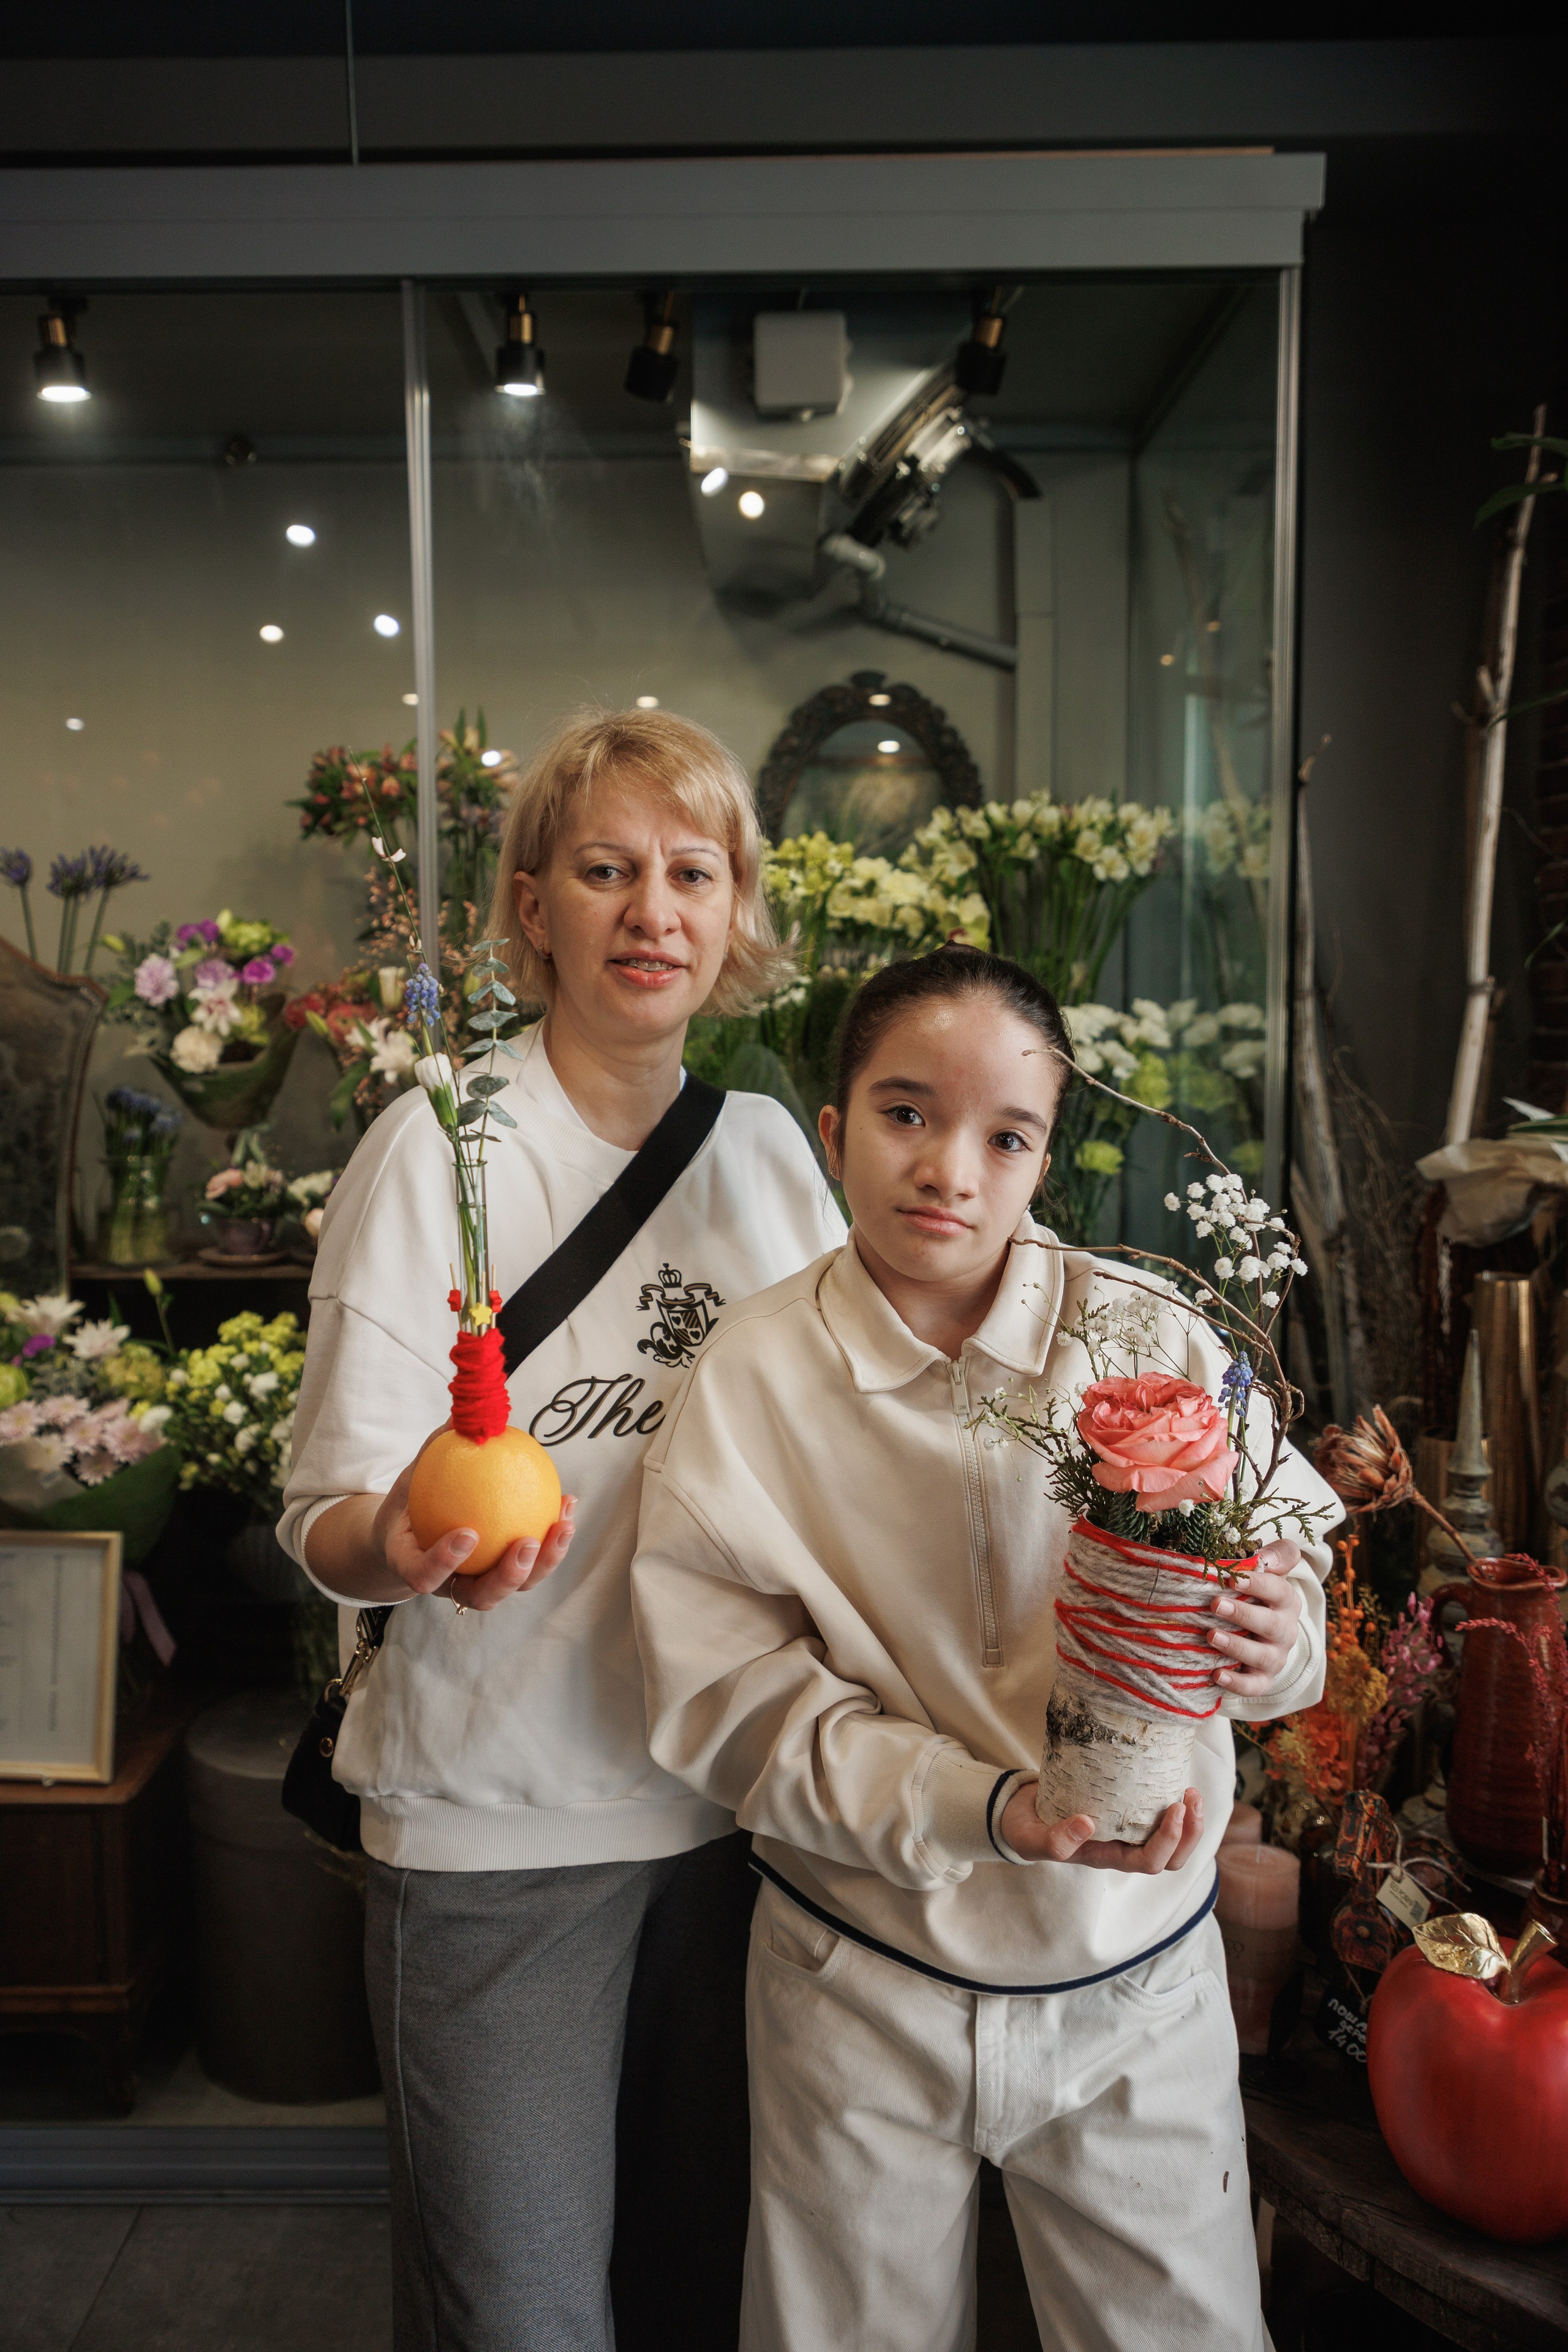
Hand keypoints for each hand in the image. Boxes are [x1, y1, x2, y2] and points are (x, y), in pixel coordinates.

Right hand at [371, 1425, 577, 1613]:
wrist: (410, 1536)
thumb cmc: (410, 1503)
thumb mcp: (411, 1477)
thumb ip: (433, 1453)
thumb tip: (461, 1413)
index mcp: (413, 1566)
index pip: (424, 1576)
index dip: (444, 1563)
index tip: (467, 1533)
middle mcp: (449, 1585)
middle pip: (481, 1596)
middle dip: (508, 1576)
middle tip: (527, 1542)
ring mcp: (480, 1583)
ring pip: (515, 1587)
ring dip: (544, 1561)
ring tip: (563, 1524)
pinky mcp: (505, 1575)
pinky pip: (533, 1562)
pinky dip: (553, 1538)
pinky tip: (568, 1502)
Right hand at [1000, 1783, 1203, 1870]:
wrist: (1018, 1814)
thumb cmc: (1028, 1830)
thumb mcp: (1033, 1839)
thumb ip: (1055, 1839)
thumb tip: (1087, 1824)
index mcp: (1106, 1858)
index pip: (1148, 1861)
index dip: (1168, 1841)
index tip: (1175, 1809)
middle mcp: (1122, 1848)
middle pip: (1170, 1858)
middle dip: (1190, 1834)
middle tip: (1191, 1798)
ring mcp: (1125, 1831)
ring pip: (1172, 1842)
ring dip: (1189, 1821)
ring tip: (1192, 1793)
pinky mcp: (1124, 1810)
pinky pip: (1158, 1817)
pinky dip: (1174, 1805)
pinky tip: (1174, 1781)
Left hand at [1207, 1538, 1302, 1694]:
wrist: (1260, 1634)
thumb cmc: (1256, 1595)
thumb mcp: (1267, 1570)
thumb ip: (1275, 1556)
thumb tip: (1263, 1556)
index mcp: (1286, 1601)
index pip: (1278, 1590)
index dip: (1257, 1584)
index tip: (1230, 1579)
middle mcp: (1285, 1630)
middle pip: (1272, 1624)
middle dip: (1243, 1614)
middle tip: (1215, 1605)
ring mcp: (1276, 1657)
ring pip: (1263, 1656)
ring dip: (1237, 1647)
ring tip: (1210, 1636)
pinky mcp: (1264, 1679)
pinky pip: (1255, 1685)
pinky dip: (1237, 1683)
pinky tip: (1216, 1675)